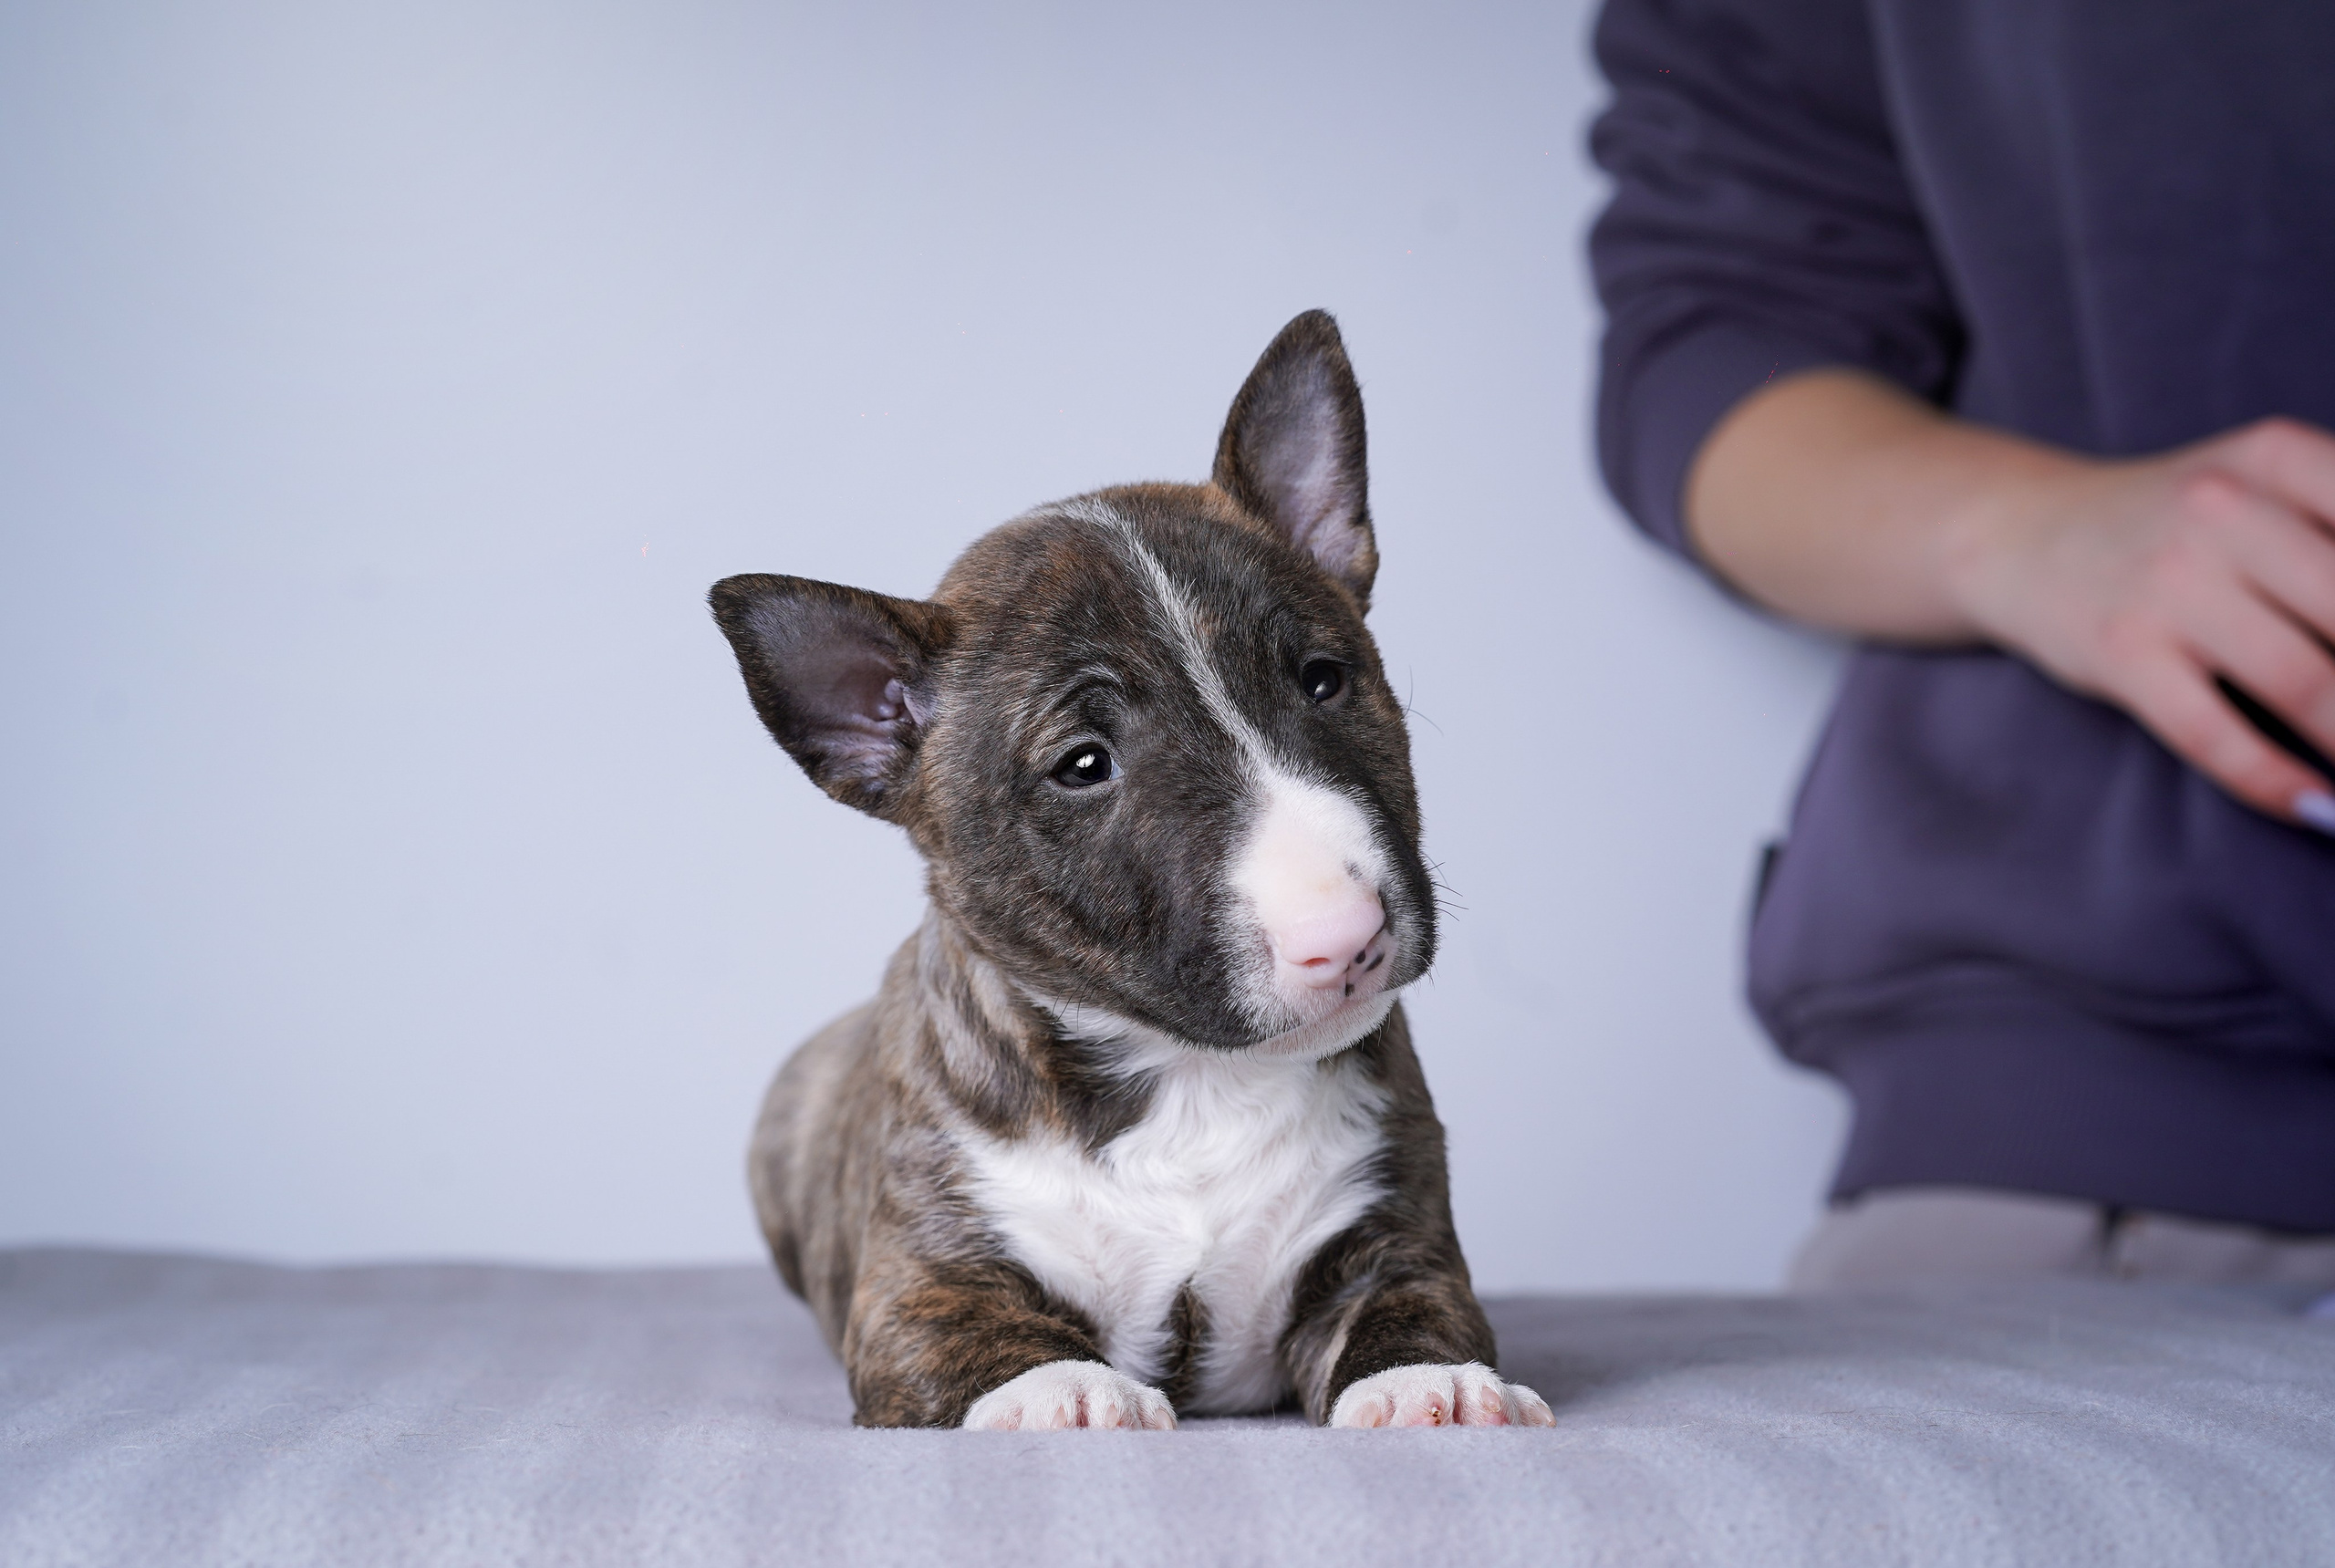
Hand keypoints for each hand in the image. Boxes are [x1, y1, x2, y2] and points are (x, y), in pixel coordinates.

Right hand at [1948, 417, 2334, 829]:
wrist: (2021, 534)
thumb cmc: (2175, 521)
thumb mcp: (2268, 482)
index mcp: (2279, 458)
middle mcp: (2222, 510)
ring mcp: (2166, 586)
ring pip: (2306, 684)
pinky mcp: (2119, 653)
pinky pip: (2214, 734)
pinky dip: (2277, 781)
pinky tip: (2318, 806)